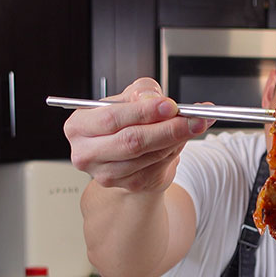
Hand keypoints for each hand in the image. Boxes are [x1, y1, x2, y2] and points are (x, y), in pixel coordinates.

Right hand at [63, 78, 212, 192]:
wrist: (126, 151)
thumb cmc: (124, 121)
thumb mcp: (129, 96)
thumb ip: (141, 91)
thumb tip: (155, 99)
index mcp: (79, 126)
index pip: (112, 118)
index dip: (143, 112)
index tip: (171, 106)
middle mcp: (87, 153)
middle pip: (131, 141)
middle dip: (168, 128)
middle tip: (194, 118)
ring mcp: (106, 174)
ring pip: (148, 156)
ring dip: (177, 139)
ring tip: (196, 124)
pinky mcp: (128, 185)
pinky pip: (157, 167)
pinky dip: (175, 151)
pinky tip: (183, 139)